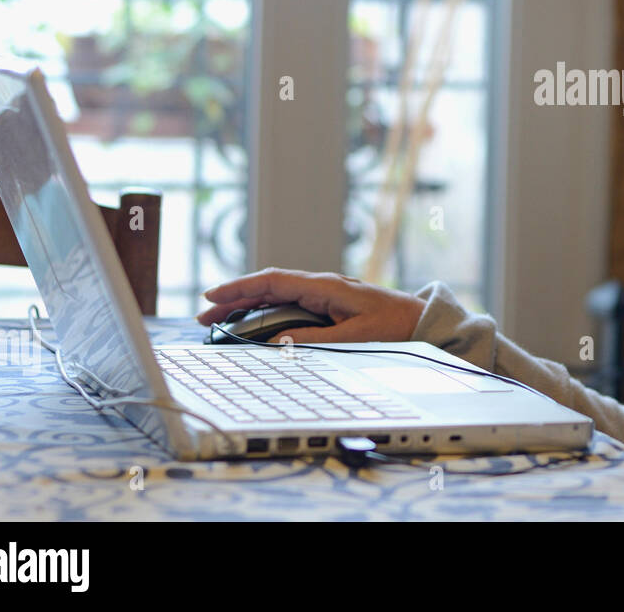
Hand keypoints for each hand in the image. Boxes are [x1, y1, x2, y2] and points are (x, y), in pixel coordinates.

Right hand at [196, 267, 425, 343]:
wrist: (420, 321)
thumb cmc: (393, 327)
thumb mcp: (355, 337)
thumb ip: (316, 339)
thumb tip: (277, 342)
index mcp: (325, 286)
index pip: (273, 281)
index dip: (240, 287)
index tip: (212, 296)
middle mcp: (320, 285)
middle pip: (268, 288)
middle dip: (234, 300)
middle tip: (203, 317)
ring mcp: (323, 294)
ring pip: (275, 297)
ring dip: (247, 308)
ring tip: (218, 322)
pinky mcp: (327, 304)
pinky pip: (289, 305)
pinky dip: (266, 312)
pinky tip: (251, 324)